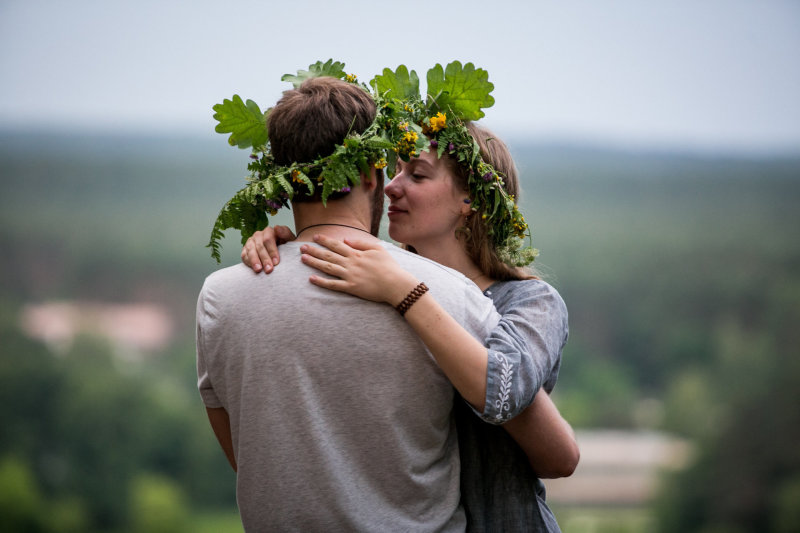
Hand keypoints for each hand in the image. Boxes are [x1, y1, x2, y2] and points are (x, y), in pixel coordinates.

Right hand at [241, 226, 295, 272]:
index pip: (268, 240)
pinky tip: (253, 268)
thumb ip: (285, 233)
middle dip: (264, 259)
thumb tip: (276, 228)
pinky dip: (248, 262)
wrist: (280, 251)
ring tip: (259, 270)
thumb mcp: (289, 239)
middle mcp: (258, 235)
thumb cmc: (285, 246)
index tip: (276, 262)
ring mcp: (251, 242)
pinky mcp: (245, 249)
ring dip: (254, 261)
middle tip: (269, 270)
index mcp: (269, 231)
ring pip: (251, 250)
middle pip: (259, 246)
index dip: (272, 251)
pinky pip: (244, 255)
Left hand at [300, 234, 418, 304]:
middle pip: (329, 255)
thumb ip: (361, 243)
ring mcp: (350, 276)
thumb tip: (346, 240)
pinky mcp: (351, 288)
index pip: (337, 245)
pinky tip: (311, 279)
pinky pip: (333, 285)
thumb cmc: (389, 266)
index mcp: (357, 253)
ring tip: (303, 259)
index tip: (315, 236)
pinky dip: (322, 282)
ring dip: (314, 263)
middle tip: (302, 247)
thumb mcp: (378, 248)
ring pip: (328, 268)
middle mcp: (351, 263)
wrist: (396, 284)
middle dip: (314, 250)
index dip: (325, 240)